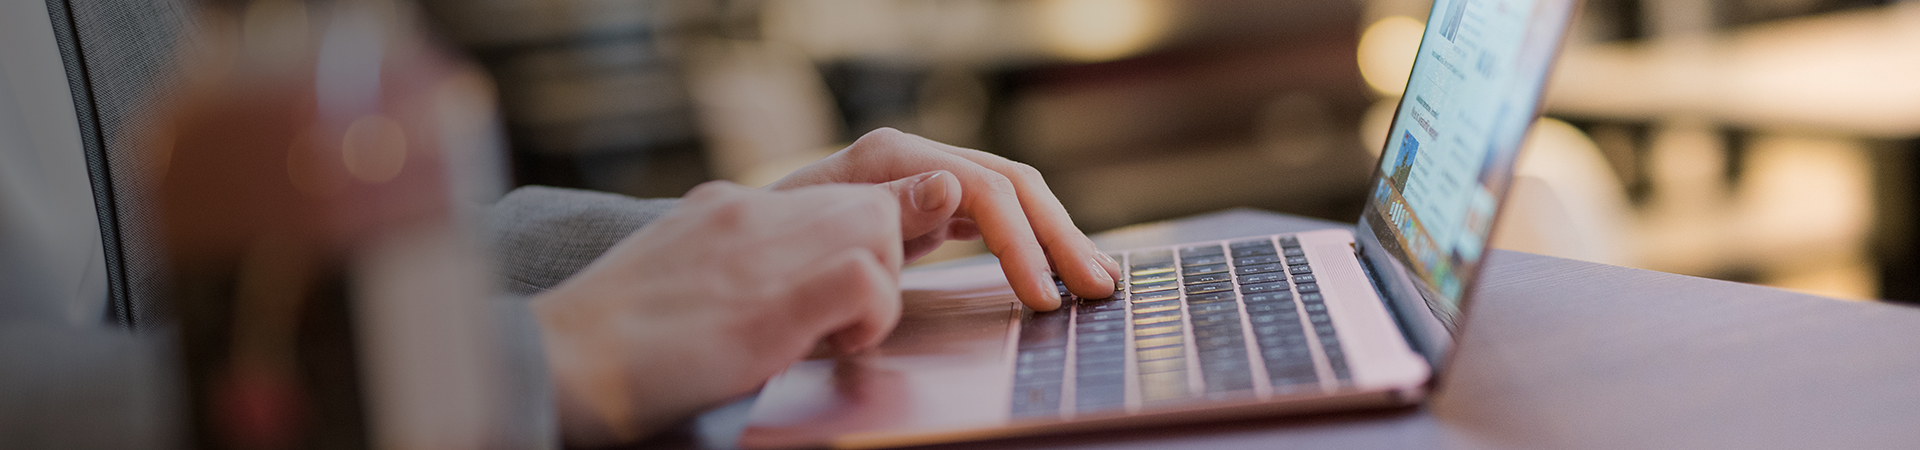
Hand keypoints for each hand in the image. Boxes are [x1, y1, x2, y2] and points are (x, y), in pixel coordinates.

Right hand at [529, 181, 913, 444]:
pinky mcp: (770, 305)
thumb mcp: (678, 270)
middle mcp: (748, 211)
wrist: (561, 361)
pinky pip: (864, 277)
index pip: (835, 191)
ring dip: (881, 283)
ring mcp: (758, 252)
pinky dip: (873, 314)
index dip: (863, 237)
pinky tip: (840, 346)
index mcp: (727, 207)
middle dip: (881, 258)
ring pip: (877, 223)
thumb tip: (779, 280)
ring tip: (842, 332)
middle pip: (869, 200)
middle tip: (848, 316)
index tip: (850, 290)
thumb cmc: (611, 341)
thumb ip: (733, 259)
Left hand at [772, 128, 1120, 310]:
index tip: (1042, 296)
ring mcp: (924, 179)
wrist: (737, 253)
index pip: (983, 190)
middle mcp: (915, 160)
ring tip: (1095, 278)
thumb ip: (889, 212)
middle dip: (1059, 237)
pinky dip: (1029, 241)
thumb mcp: (822, 234)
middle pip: (1011, 185)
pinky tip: (1054, 266)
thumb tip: (952, 189)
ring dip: (1056, 238)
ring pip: (1012, 197)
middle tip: (1097, 287)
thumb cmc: (771, 253)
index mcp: (892, 158)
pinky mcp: (928, 205)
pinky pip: (993, 215)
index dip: (1021, 243)